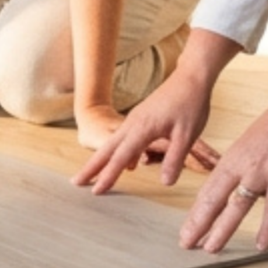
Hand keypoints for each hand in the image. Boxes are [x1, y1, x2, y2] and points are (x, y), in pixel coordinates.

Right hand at [72, 69, 221, 193]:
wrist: (191, 76)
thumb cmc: (190, 103)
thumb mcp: (188, 135)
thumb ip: (175, 159)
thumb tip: (165, 183)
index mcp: (142, 128)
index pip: (121, 157)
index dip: (109, 175)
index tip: (97, 191)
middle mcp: (133, 124)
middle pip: (107, 149)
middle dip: (91, 167)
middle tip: (76, 182)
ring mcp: (134, 119)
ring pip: (111, 142)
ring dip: (98, 158)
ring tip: (88, 174)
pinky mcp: (139, 118)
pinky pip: (119, 137)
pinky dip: (111, 150)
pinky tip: (113, 158)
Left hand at [181, 88, 267, 252]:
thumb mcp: (249, 144)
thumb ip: (242, 167)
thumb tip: (239, 189)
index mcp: (232, 158)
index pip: (208, 190)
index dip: (196, 213)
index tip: (187, 229)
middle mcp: (242, 166)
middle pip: (214, 200)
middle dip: (198, 224)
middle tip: (187, 243)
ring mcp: (262, 173)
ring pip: (237, 206)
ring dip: (223, 229)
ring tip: (212, 248)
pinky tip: (262, 244)